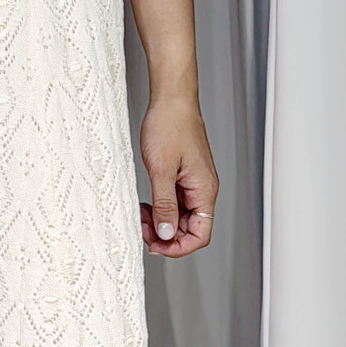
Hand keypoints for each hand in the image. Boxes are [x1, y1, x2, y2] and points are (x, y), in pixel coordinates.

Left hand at [139, 94, 216, 257]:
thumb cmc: (170, 125)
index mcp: (204, 190)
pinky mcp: (183, 176)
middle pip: (189, 229)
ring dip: (161, 222)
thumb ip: (165, 205)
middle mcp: (203, 189)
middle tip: (142, 229)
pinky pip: (174, 202)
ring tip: (141, 217)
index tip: (156, 246)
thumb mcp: (161, 169)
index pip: (200, 235)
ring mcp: (193, 183)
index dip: (178, 247)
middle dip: (165, 235)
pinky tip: (146, 205)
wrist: (171, 99)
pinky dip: (160, 208)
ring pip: (180, 217)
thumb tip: (166, 234)